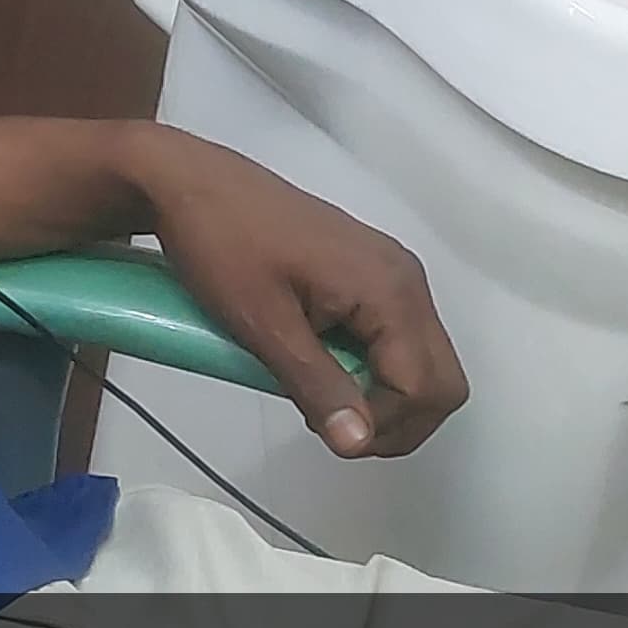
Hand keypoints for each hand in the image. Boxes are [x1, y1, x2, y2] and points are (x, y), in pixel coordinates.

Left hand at [127, 128, 465, 456]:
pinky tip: (323, 369)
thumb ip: (316, 385)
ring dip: (383, 395)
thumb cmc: (220, 244)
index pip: (426, 387)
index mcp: (390, 289)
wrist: (188, 183)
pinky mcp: (367, 270)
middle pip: (439, 379)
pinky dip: (371, 367)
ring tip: (324, 401)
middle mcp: (404, 278)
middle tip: (337, 429)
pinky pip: (394, 336)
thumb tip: (357, 443)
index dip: (385, 426)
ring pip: (420, 360)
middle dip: (398, 419)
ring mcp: (389, 271)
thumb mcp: (264, 325)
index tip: (331, 433)